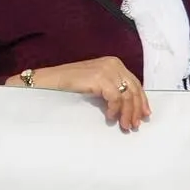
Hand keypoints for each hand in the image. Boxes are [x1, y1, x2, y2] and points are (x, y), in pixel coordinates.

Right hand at [26, 55, 148, 131]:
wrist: (46, 81)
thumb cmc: (67, 85)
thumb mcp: (94, 83)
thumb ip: (110, 88)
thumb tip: (127, 106)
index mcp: (113, 63)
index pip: (134, 83)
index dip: (141, 100)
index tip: (143, 114)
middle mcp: (113, 64)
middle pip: (134, 89)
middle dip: (135, 109)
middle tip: (134, 124)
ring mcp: (107, 70)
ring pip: (127, 95)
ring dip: (127, 113)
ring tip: (124, 125)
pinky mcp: (99, 78)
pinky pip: (115, 98)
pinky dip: (115, 110)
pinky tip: (110, 117)